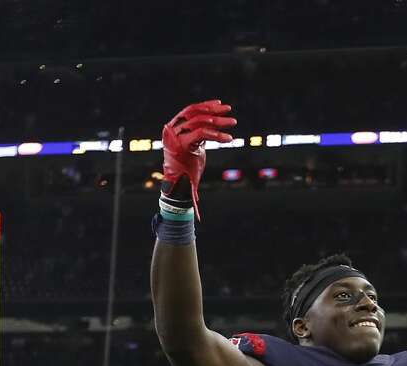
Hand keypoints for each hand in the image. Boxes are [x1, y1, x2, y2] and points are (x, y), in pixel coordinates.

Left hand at [161, 100, 236, 219]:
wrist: (172, 165)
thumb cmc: (186, 177)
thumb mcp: (192, 184)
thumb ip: (194, 198)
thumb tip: (198, 219)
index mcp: (179, 145)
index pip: (200, 134)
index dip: (217, 136)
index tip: (231, 139)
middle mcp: (174, 131)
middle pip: (198, 120)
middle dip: (218, 121)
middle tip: (234, 121)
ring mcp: (175, 123)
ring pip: (195, 111)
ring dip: (213, 110)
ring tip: (228, 110)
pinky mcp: (179, 118)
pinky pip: (192, 109)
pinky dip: (206, 106)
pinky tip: (219, 104)